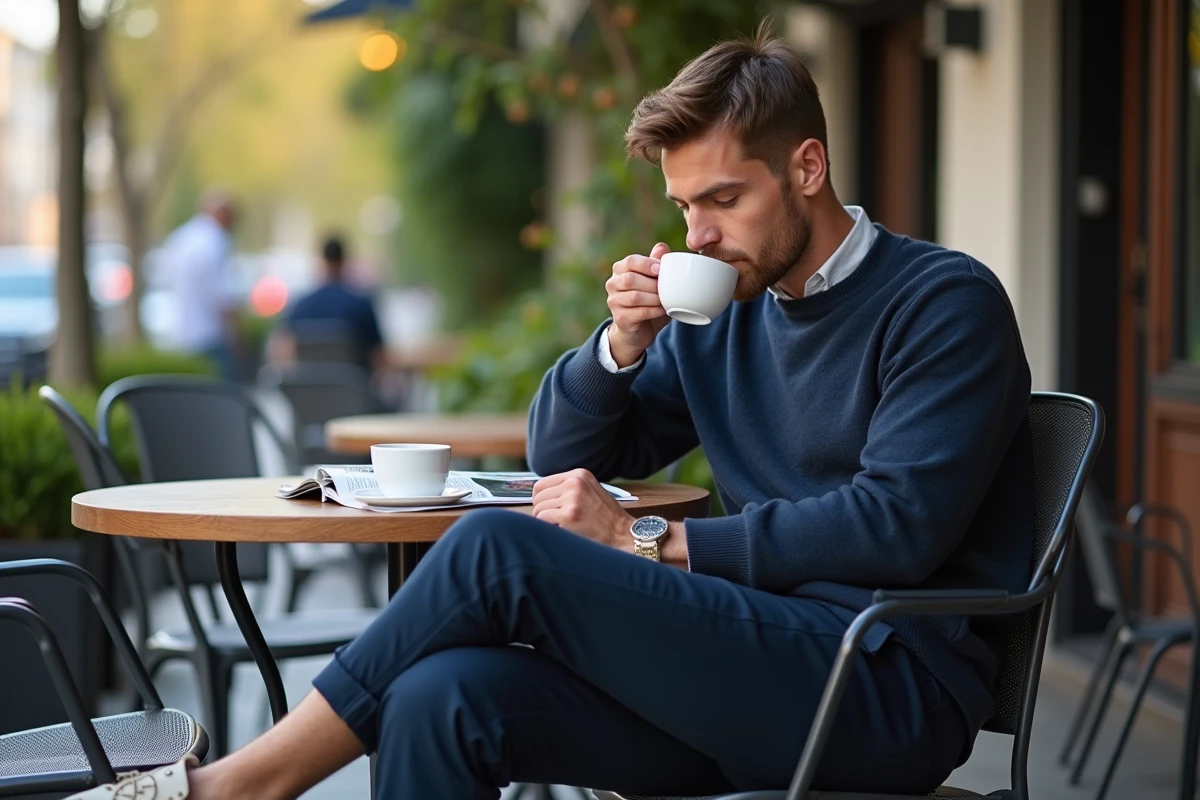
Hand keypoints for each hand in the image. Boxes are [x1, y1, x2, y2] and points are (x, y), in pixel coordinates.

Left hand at [531, 469, 633, 549]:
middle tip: (553, 521)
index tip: (544, 509)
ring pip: (538, 508)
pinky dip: (547, 527)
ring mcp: (572, 498)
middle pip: (538, 496)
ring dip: (545, 520)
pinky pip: (542, 519)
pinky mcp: (569, 515)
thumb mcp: (590, 490)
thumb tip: (538, 495)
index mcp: (579, 475)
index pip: (542, 483)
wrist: (622, 533)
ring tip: (560, 526)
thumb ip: (568, 488)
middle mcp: (575, 483)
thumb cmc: (606, 516)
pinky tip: (561, 530)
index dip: (539, 499)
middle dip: (541, 511)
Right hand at [605, 242, 671, 366]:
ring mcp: (613, 302)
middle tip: (668, 287)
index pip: (630, 261)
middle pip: (630, 279)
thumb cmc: (648, 300)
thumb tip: (662, 247)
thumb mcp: (654, 281)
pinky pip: (639, 312)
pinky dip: (654, 310)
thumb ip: (657, 264)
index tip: (660, 269)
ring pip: (635, 296)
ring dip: (654, 297)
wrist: (639, 330)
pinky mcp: (620, 318)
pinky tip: (664, 310)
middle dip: (652, 283)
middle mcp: (612, 284)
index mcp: (620, 270)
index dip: (646, 264)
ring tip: (666, 299)